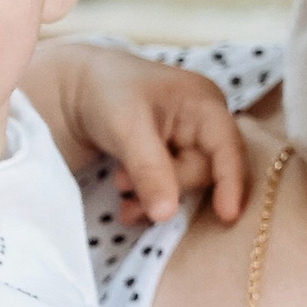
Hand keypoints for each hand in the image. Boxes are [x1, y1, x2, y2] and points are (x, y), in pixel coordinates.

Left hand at [27, 40, 250, 228]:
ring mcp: (191, 142)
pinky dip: (151, 198)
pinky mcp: (175, 158)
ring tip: (119, 184)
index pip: (228, 147)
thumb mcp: (126, 129)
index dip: (231, 182)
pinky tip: (127, 201)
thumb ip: (150, 171)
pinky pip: (174, 188)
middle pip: (206, 171)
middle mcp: (206, 123)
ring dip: (155, 193)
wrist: (76, 90)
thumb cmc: (105, 94)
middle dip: (169, 184)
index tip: (228, 216)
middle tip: (122, 182)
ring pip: (188, 184)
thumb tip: (167, 214)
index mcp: (205, 104)